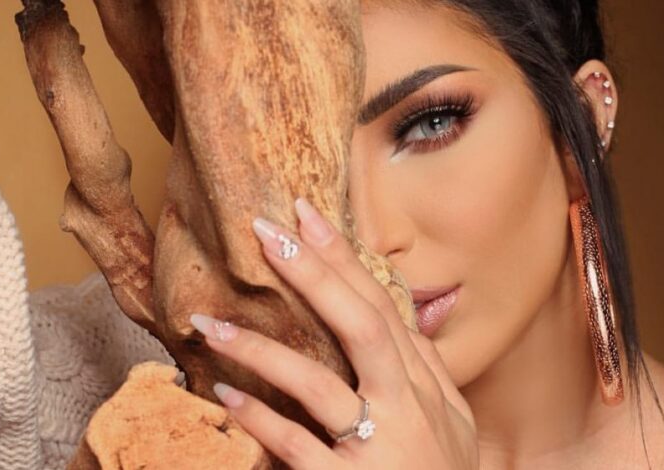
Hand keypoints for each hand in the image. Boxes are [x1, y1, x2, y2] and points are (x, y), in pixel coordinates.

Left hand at [190, 197, 478, 468]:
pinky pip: (297, 447)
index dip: (345, 261)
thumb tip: (400, 324)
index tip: (307, 217)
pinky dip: (261, 419)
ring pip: (320, 383)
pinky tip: (225, 397)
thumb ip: (423, 373)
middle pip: (362, 326)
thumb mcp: (451, 423)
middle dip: (316, 274)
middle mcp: (411, 408)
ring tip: (211, 322)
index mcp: (430, 387)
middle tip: (268, 232)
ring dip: (262, 349)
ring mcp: (382, 447)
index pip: (383, 309)